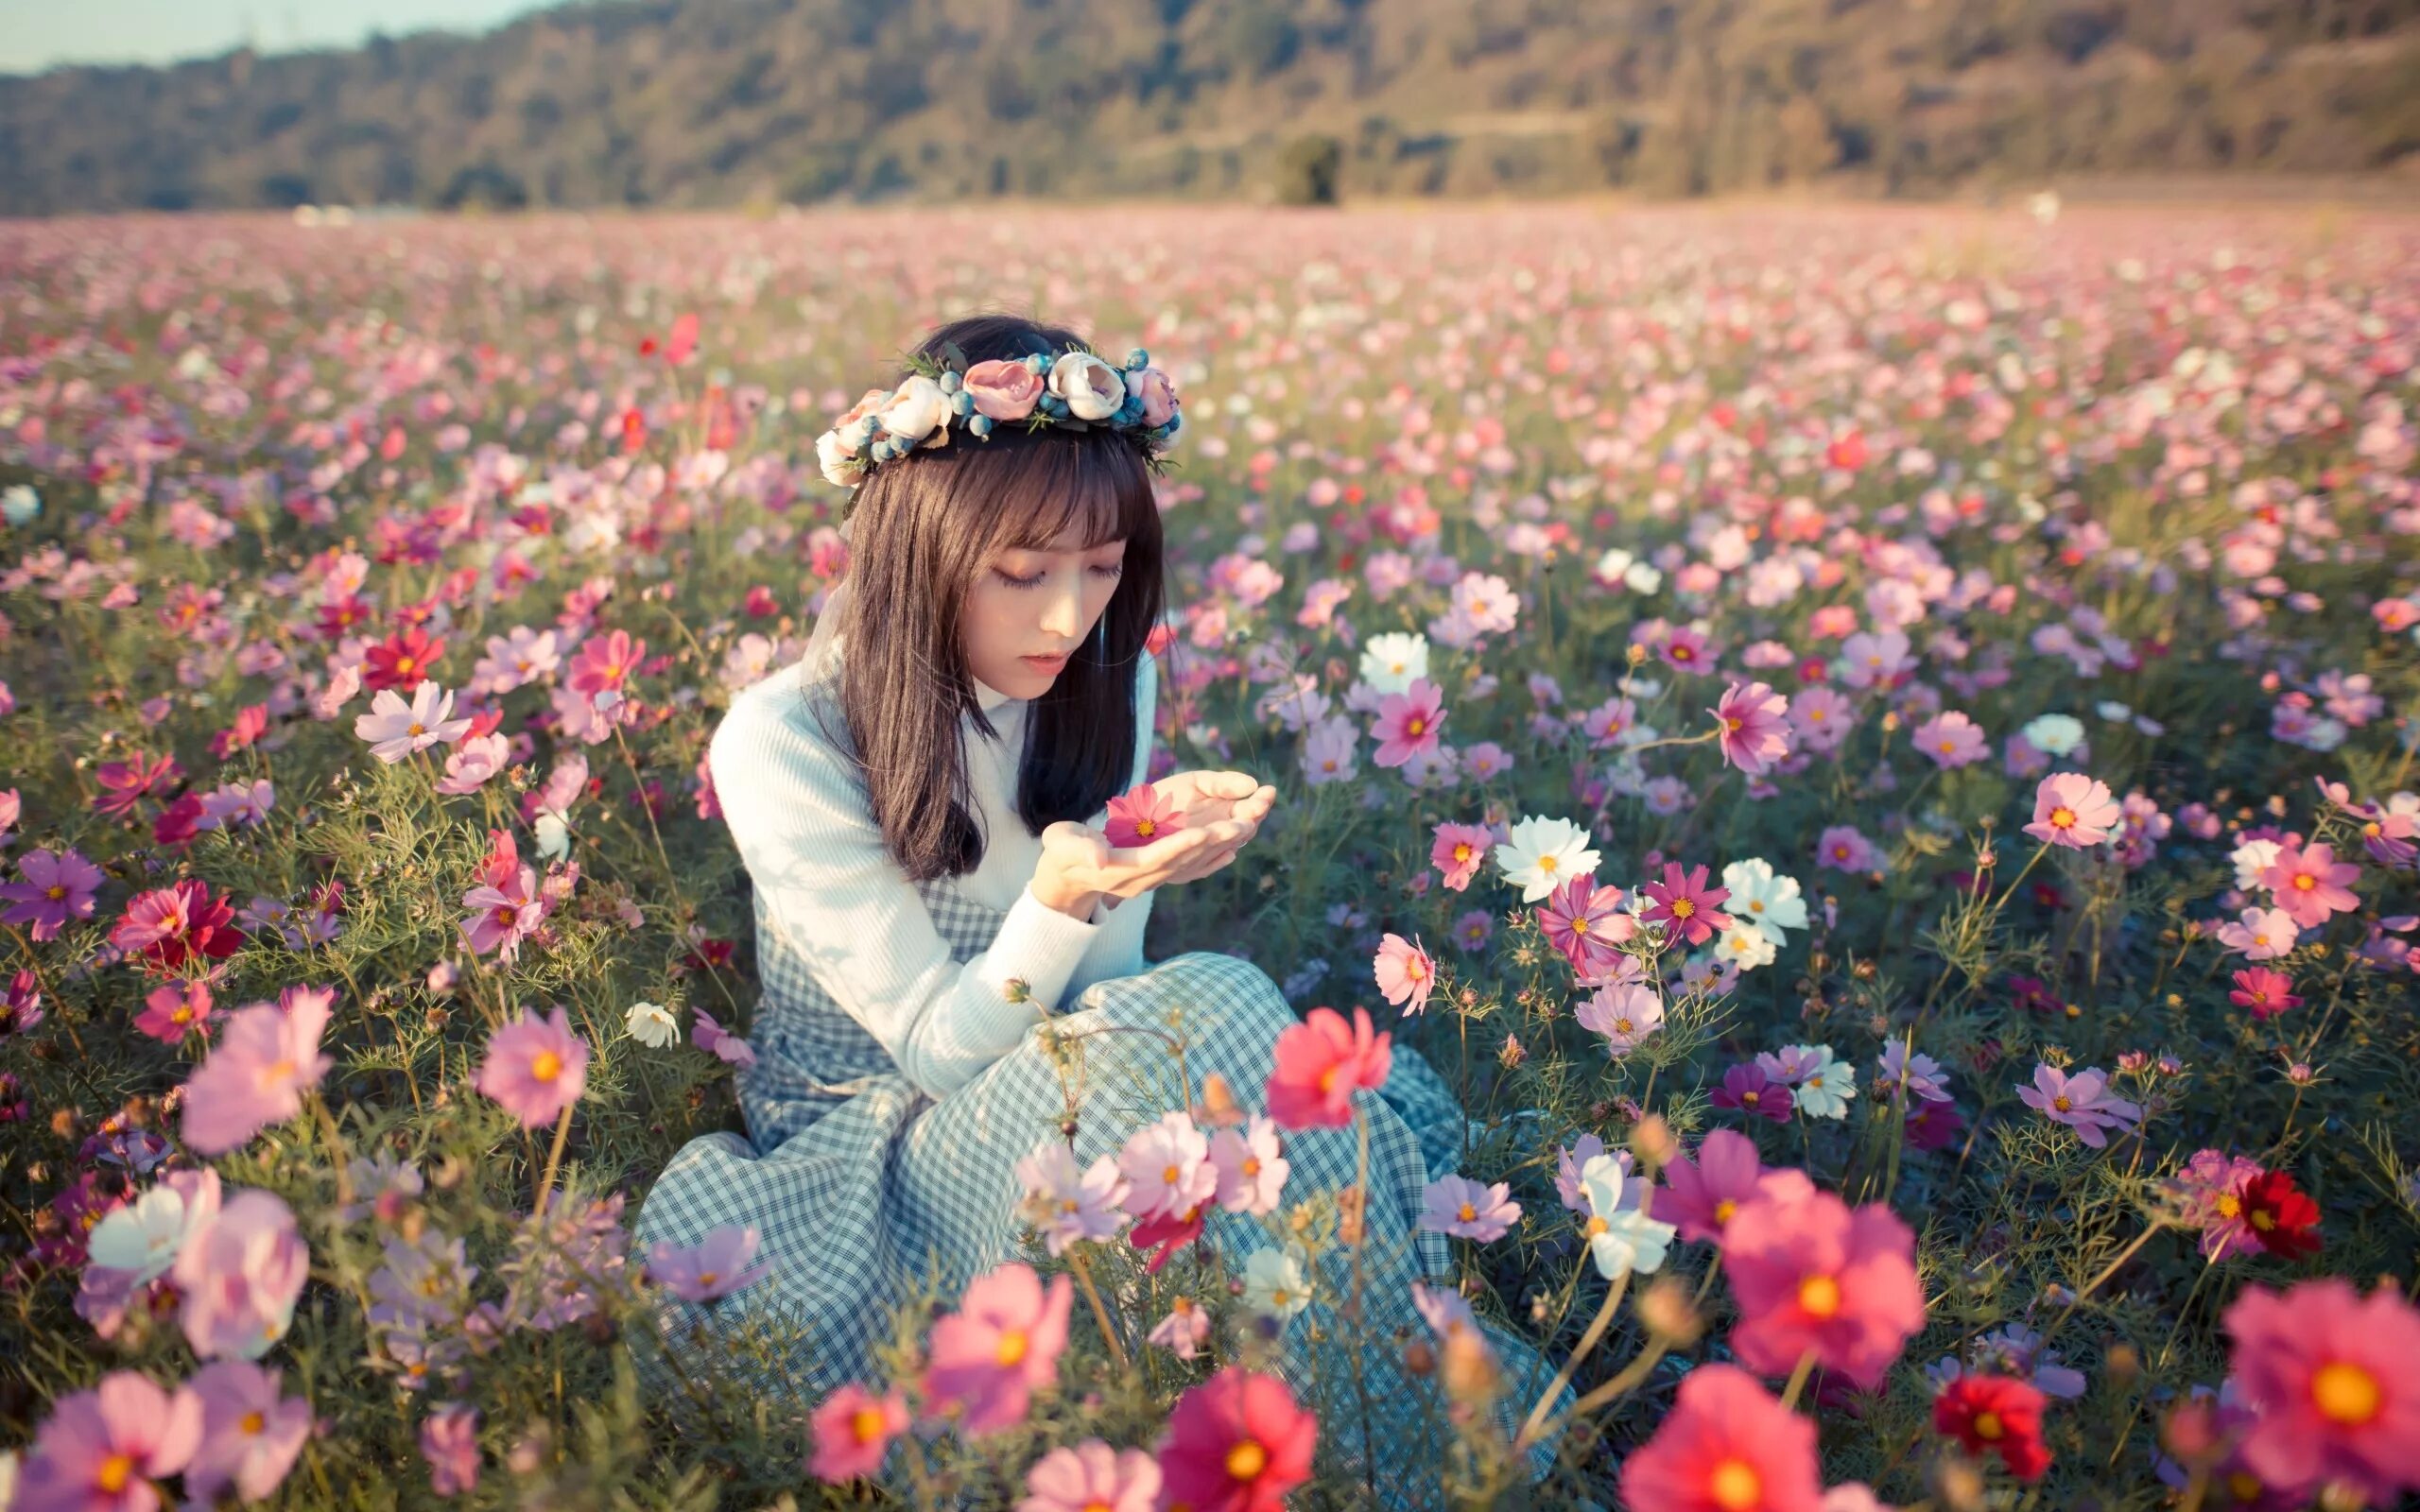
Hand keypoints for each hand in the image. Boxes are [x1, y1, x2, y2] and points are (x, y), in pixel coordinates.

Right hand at [1034, 773, 1271, 916]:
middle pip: (1183, 861)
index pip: (1156, 857)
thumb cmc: (1061, 854)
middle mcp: (1141, 879)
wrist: (1065, 880)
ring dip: (1219, 848)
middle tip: (1244, 824)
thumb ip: (1080, 850)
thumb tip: (1098, 859)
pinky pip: (1189, 871)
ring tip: (1247, 828)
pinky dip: (1211, 862)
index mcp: (1119, 869)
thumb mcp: (1062, 846)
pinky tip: (1232, 851)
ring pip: (1191, 864)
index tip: (1205, 832)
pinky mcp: (1155, 877)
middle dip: (1213, 844)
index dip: (1180, 846)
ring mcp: (1150, 880)